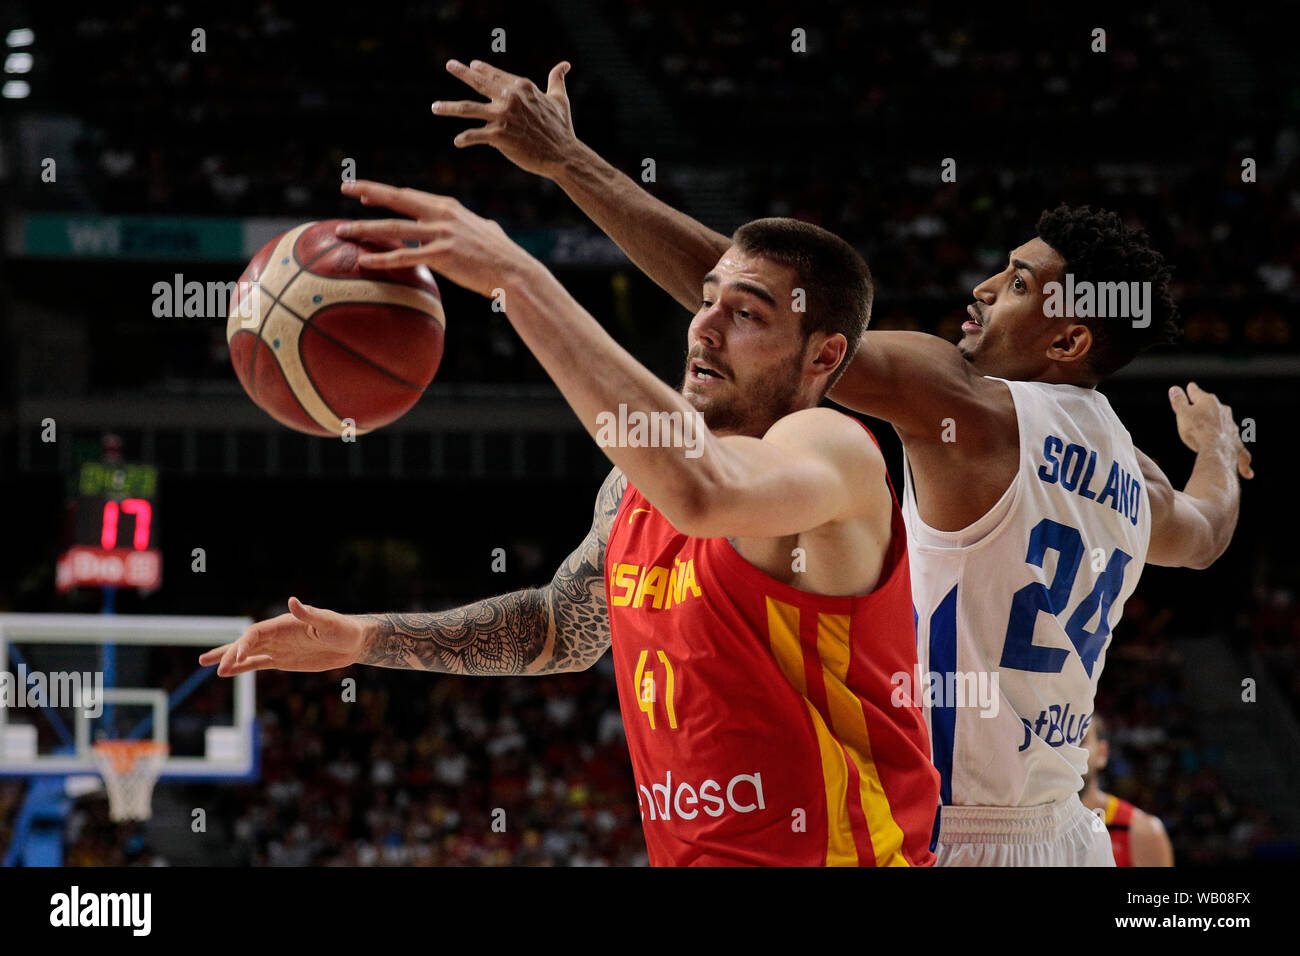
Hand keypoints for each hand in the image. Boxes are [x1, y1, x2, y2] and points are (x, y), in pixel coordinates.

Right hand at [198, 597, 367, 675]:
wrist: (353, 643)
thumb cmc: (343, 629)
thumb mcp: (328, 622)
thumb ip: (309, 614)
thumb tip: (292, 601)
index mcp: (284, 623)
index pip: (256, 633)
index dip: (244, 643)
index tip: (238, 656)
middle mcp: (277, 635)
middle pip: (246, 643)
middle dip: (229, 653)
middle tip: (210, 664)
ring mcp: (278, 648)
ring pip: (247, 653)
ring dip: (229, 658)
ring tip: (206, 664)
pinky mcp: (283, 660)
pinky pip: (258, 664)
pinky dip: (243, 667)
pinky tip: (229, 672)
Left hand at [336, 180, 539, 297]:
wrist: (515, 271)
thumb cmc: (504, 255)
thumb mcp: (487, 231)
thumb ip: (475, 225)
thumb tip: (481, 227)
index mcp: (449, 207)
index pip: (410, 196)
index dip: (385, 194)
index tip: (363, 193)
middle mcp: (442, 215)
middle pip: (397, 199)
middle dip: (368, 191)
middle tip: (343, 188)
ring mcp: (441, 234)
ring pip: (394, 227)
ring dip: (365, 227)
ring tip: (342, 230)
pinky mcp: (443, 256)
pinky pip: (405, 256)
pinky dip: (383, 258)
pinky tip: (365, 260)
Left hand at [433, 58, 576, 177]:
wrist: (562, 154)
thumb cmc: (562, 128)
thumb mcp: (559, 99)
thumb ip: (556, 80)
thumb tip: (564, 65)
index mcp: (522, 87)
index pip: (496, 75)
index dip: (483, 69)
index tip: (472, 65)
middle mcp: (509, 98)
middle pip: (479, 83)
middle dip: (462, 73)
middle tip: (450, 65)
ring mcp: (502, 116)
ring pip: (468, 108)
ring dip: (449, 107)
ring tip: (434, 107)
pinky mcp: (498, 136)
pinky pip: (474, 135)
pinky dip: (464, 138)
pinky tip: (458, 142)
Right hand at [1169, 382, 1253, 479]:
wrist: (1215, 449)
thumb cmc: (1196, 430)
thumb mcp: (1182, 414)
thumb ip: (1178, 401)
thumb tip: (1174, 389)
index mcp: (1209, 403)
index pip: (1197, 393)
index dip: (1192, 390)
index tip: (1190, 386)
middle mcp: (1223, 412)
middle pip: (1214, 407)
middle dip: (1207, 407)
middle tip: (1201, 406)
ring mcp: (1232, 427)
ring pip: (1226, 424)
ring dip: (1221, 425)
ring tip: (1217, 430)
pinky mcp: (1237, 444)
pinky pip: (1239, 451)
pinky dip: (1242, 460)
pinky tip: (1248, 472)